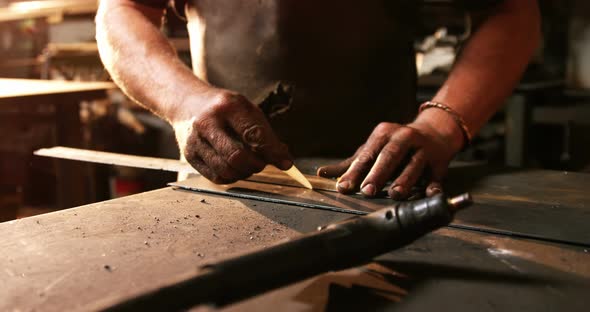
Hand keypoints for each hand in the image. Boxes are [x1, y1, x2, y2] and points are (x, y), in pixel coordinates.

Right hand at [172, 89, 292, 183]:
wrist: (188, 103)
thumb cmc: (224, 109)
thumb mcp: (246, 110)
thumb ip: (265, 134)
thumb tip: (284, 160)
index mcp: (227, 106)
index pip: (254, 134)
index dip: (273, 152)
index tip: (286, 163)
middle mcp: (207, 122)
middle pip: (237, 156)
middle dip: (256, 165)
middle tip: (262, 163)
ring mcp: (195, 140)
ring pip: (226, 170)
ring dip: (244, 173)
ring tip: (249, 165)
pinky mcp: (189, 155)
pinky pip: (216, 177)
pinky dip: (231, 177)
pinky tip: (235, 168)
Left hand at [317, 109, 464, 198]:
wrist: (434, 132)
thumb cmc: (396, 145)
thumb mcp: (373, 149)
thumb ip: (351, 163)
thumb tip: (323, 173)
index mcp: (383, 134)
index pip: (367, 154)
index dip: (355, 171)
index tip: (344, 187)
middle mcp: (403, 138)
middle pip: (390, 155)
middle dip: (378, 173)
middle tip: (367, 191)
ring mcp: (423, 149)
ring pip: (414, 164)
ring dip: (405, 179)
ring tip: (396, 194)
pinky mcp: (439, 162)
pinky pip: (436, 175)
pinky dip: (434, 186)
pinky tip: (430, 194)